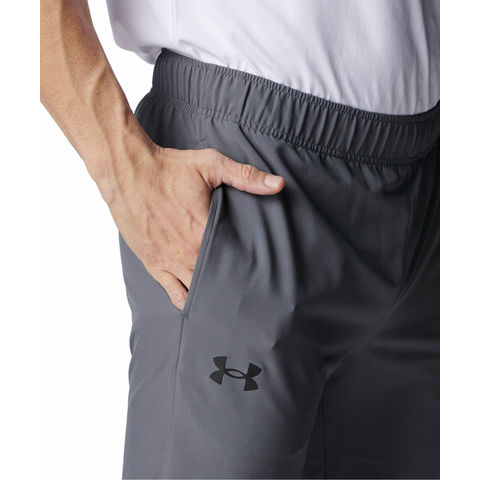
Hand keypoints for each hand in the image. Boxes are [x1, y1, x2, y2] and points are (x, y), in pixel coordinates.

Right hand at [102, 145, 284, 309]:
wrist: (127, 170)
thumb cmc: (168, 167)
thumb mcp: (210, 165)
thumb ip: (246, 176)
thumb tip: (278, 184)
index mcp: (203, 231)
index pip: (234, 260)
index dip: (248, 267)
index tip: (259, 272)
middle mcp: (187, 252)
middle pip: (217, 278)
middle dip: (231, 283)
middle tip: (246, 289)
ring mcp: (168, 261)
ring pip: (196, 290)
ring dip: (211, 294)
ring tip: (226, 298)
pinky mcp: (152, 263)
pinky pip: (172, 291)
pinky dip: (185, 300)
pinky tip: (197, 303)